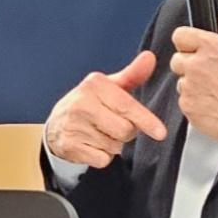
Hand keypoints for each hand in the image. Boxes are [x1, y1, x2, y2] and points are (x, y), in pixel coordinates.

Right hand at [45, 50, 169, 167]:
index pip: (127, 106)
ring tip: (99, 133)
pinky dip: (102, 157)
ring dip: (113, 145)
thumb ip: (133, 74)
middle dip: (127, 132)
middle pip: (125, 130)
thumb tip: (150, 57)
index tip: (160, 133)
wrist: (57, 125)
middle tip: (114, 124)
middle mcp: (81, 103)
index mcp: (94, 85)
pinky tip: (91, 145)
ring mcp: (73, 125)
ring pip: (114, 146)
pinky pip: (102, 160)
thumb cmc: (91, 104)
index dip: (146, 121)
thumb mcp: (110, 86)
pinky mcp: (69, 146)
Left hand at [169, 14, 217, 142]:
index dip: (188, 42)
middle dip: (190, 65)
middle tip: (209, 74)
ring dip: (193, 85)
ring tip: (216, 91)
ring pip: (182, 82)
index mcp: (210, 47)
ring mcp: (189, 87)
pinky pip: (185, 101)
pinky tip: (214, 103)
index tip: (193, 48)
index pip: (180, 35)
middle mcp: (196, 65)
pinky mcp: (187, 106)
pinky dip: (196, 103)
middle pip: (177, 59)